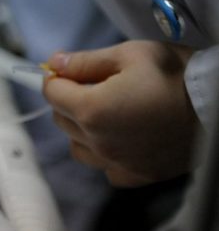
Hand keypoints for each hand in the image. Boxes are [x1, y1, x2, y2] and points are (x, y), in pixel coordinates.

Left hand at [43, 41, 199, 186]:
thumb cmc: (178, 75)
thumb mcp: (130, 54)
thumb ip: (85, 61)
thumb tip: (54, 64)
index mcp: (92, 109)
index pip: (51, 93)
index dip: (57, 77)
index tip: (69, 70)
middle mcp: (99, 142)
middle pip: (61, 120)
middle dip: (69, 100)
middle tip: (95, 84)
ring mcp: (117, 162)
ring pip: (77, 146)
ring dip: (82, 128)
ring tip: (108, 111)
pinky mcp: (137, 176)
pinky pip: (105, 168)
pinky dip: (105, 153)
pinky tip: (122, 136)